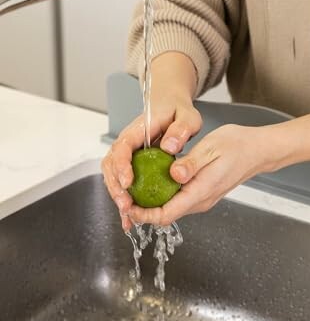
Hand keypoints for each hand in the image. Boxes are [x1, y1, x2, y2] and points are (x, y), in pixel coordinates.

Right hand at [101, 92, 201, 230]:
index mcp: (138, 129)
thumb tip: (169, 146)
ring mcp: (129, 152)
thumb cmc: (178, 110)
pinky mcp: (133, 162)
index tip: (127, 182)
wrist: (170, 103)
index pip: (122, 146)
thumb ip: (180, 130)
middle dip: (115, 187)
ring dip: (118, 196)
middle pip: (111, 164)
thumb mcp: (187, 117)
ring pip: (113, 175)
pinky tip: (131, 217)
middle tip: (126, 206)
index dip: (121, 165)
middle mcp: (128, 141)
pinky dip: (126, 198)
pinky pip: (124, 181)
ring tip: (127, 217)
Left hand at [127, 124, 272, 225]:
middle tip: (125, 195)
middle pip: (166, 215)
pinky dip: (163, 196)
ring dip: (152, 204)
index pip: (167, 214)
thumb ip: (191, 163)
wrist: (257, 151)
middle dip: (143, 210)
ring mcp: (203, 198)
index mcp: (201, 191)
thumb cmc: (237, 146)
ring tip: (135, 189)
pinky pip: (179, 200)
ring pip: (172, 209)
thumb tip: (173, 175)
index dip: (144, 214)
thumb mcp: (211, 148)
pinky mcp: (203, 192)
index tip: (127, 205)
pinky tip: (154, 181)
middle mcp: (201, 200)